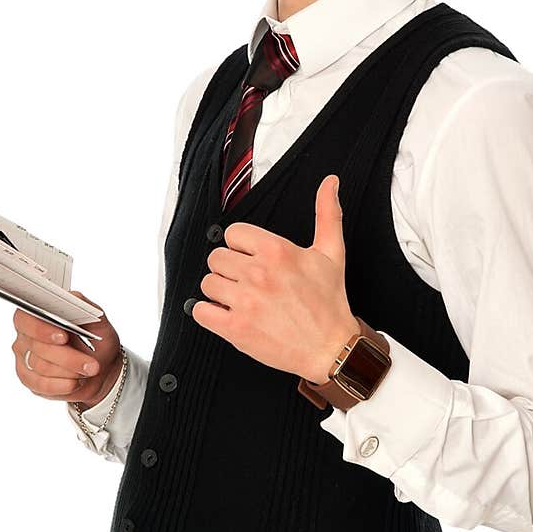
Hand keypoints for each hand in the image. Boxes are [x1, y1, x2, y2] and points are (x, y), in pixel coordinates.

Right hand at [12, 290, 122, 404]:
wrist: (101, 368)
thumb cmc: (96, 341)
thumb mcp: (97, 321)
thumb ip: (84, 305)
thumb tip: (72, 297)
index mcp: (37, 313)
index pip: (26, 318)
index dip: (42, 329)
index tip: (63, 337)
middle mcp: (26, 335)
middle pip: (38, 347)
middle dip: (68, 357)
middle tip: (92, 364)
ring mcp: (25, 358)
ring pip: (42, 367)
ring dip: (70, 371)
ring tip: (89, 371)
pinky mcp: (29, 379)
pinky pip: (40, 384)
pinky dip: (61, 385)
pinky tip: (75, 383)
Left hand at [190, 174, 357, 384]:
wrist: (330, 348)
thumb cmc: (330, 303)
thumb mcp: (331, 253)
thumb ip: (327, 213)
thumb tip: (330, 183)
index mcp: (276, 251)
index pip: (233, 234)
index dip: (241, 246)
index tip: (252, 258)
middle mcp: (257, 274)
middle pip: (216, 258)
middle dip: (229, 268)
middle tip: (246, 280)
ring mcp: (244, 302)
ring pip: (207, 283)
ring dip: (219, 291)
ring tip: (239, 298)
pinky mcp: (235, 328)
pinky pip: (200, 312)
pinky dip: (207, 313)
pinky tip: (225, 313)